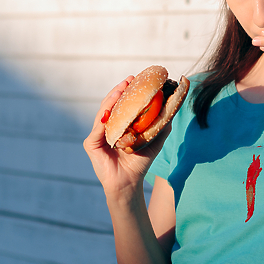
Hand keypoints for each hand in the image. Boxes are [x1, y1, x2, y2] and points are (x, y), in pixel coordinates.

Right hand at [83, 77, 170, 198]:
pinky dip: (104, 117)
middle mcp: (107, 127)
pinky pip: (98, 127)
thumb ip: (161, 125)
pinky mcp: (91, 143)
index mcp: (119, 125)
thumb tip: (172, 107)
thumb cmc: (140, 163)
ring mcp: (97, 135)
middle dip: (120, 90)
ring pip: (103, 112)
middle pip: (111, 104)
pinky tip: (110, 109)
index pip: (122, 104)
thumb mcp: (153, 141)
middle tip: (130, 79)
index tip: (136, 79)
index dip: (128, 91)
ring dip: (112, 99)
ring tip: (121, 89)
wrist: (129, 183)